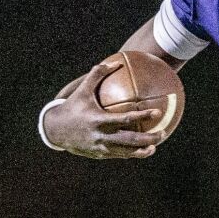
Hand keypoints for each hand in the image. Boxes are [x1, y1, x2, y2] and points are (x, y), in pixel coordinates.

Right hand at [42, 59, 168, 159]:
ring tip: (156, 144)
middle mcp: (101, 136)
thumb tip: (116, 61)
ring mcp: (101, 148)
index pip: (125, 119)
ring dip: (144, 150)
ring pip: (128, 152)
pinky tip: (142, 149)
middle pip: (131, 140)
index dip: (143, 116)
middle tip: (163, 132)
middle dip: (149, 138)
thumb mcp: (82, 90)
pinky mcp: (100, 156)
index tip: (157, 112)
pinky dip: (133, 153)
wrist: (55, 131)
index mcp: (98, 120)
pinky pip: (120, 156)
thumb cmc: (72, 107)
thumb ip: (97, 74)